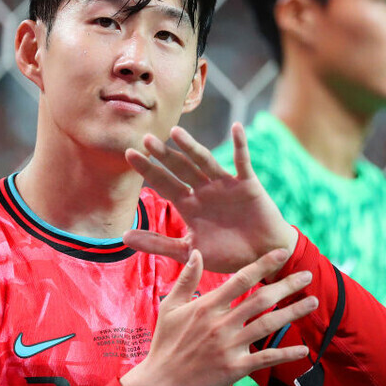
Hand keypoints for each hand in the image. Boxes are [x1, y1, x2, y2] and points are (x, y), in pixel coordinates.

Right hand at [119, 248, 315, 385]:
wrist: (160, 383)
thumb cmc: (165, 344)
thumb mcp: (170, 307)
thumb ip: (186, 279)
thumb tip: (198, 253)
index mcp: (207, 306)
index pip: (241, 279)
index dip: (264, 264)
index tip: (282, 253)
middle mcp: (221, 324)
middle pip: (261, 300)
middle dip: (287, 286)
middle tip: (307, 276)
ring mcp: (229, 346)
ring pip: (268, 325)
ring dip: (293, 312)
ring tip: (312, 302)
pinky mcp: (235, 368)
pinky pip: (266, 358)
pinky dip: (286, 353)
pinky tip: (304, 349)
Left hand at [124, 123, 297, 273]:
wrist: (262, 258)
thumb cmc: (228, 254)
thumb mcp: (189, 250)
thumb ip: (158, 244)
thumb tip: (123, 238)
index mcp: (189, 204)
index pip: (163, 183)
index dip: (147, 169)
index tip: (129, 153)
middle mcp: (204, 190)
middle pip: (180, 168)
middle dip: (164, 155)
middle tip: (146, 139)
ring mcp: (225, 184)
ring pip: (205, 161)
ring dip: (192, 147)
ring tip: (176, 132)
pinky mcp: (248, 184)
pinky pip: (243, 161)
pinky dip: (241, 144)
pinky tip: (237, 127)